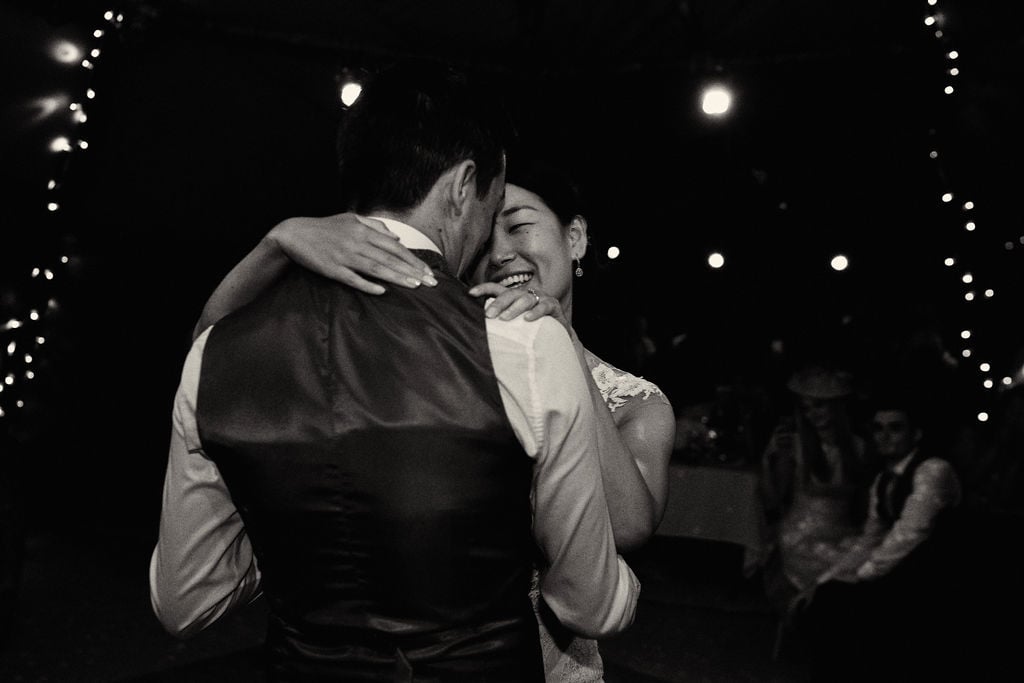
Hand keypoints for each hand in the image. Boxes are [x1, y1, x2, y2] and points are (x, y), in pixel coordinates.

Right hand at [268, 213, 436, 294]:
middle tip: (430, 283)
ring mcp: (345, 256)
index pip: (395, 247)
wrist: (294, 234)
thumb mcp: (351, 219)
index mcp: (363, 230)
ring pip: (376, 268)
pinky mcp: (332, 269)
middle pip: (390, 258)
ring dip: (397, 277)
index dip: (413, 259)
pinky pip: (353, 279)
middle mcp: (357, 242)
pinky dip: (367, 285)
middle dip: (412, 271)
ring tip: (415, 286)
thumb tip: (397, 238)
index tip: (428, 271)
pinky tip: (382, 291)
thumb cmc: (325, 228)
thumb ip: (375, 227)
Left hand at [466, 283, 568, 330]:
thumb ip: (500, 323)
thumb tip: (477, 327)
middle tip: (488, 315)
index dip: (483, 289)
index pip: (496, 289)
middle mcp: (526, 294)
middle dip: (498, 303)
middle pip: (509, 294)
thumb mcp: (514, 324)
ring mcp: (540, 298)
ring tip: (504, 319)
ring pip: (525, 299)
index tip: (470, 293)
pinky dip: (536, 313)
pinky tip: (528, 319)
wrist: (557, 335)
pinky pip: (544, 307)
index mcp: (514, 297)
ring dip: (514, 308)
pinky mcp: (553, 305)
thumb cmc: (532, 329)